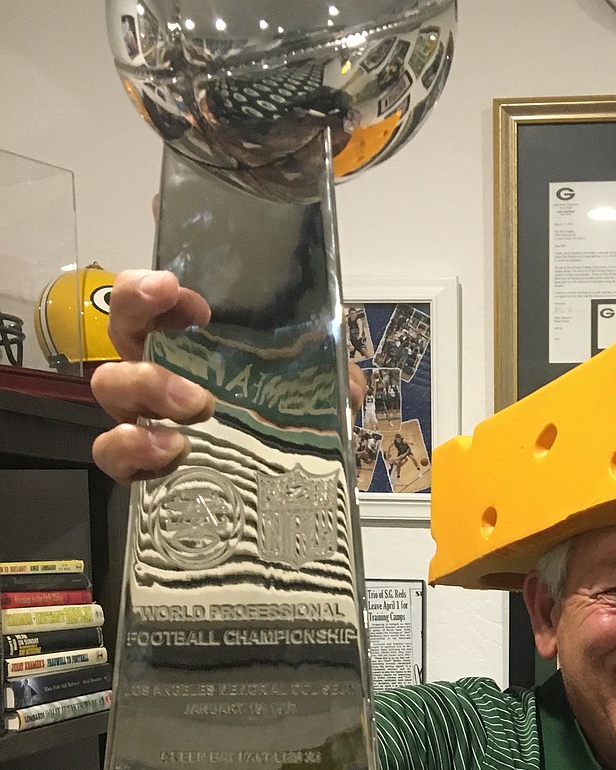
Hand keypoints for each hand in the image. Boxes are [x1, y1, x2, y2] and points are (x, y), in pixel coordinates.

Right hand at [91, 268, 367, 483]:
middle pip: (121, 329)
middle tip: (196, 334)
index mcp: (190, 335)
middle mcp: (158, 365)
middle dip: (144, 318)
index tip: (177, 288)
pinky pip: (114, 455)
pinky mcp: (143, 461)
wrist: (283, 483)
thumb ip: (333, 374)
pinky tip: (171, 450)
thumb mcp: (316, 379)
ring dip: (148, 388)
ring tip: (198, 406)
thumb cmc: (286, 408)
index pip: (151, 292)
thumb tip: (351, 388)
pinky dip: (132, 451)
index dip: (150, 286)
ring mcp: (146, 411)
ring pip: (111, 387)